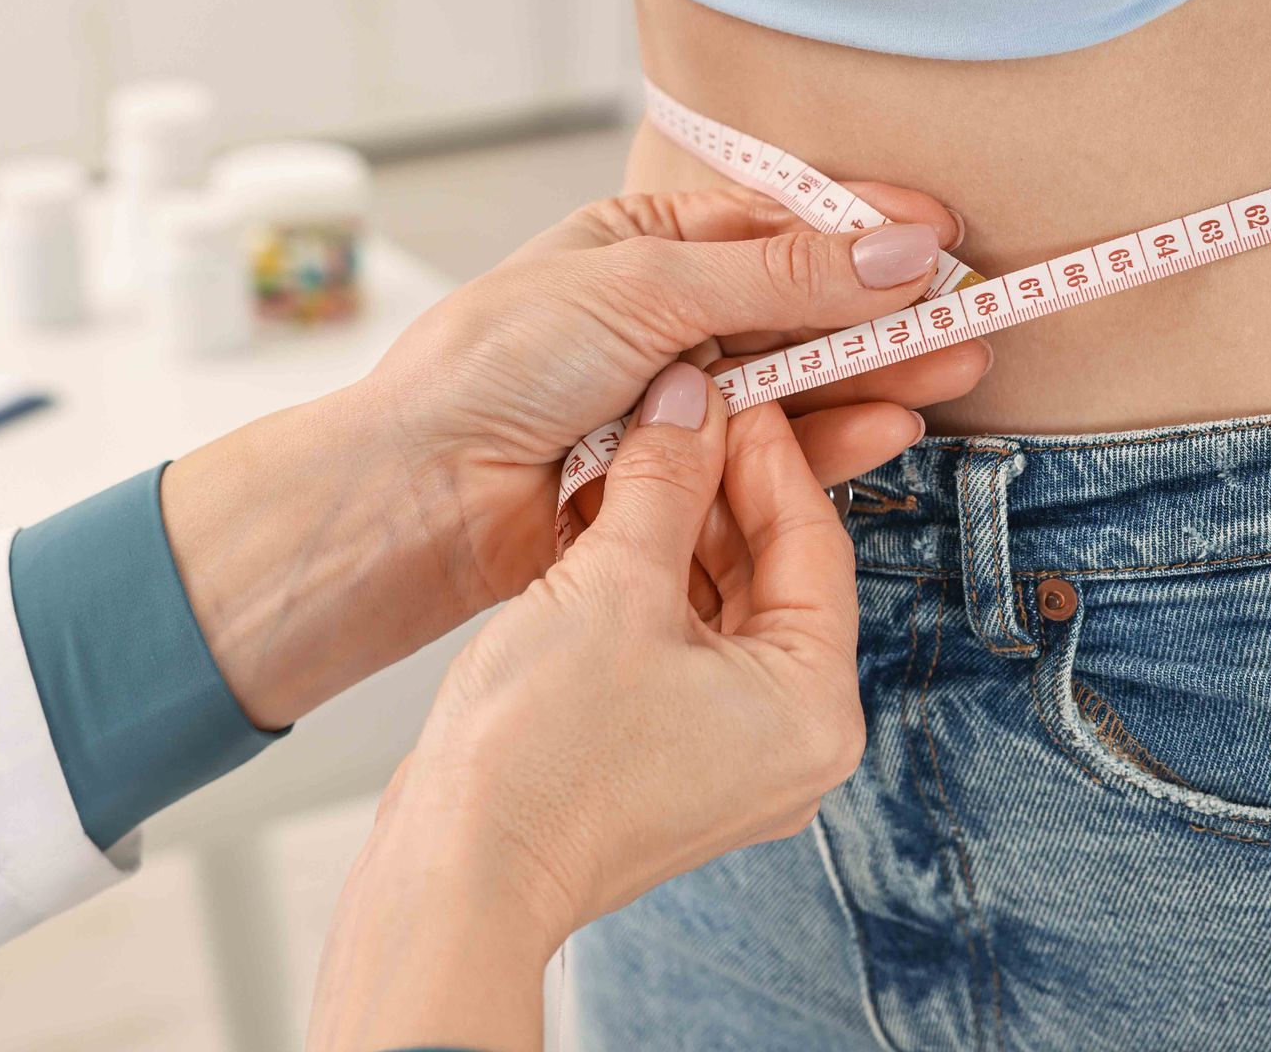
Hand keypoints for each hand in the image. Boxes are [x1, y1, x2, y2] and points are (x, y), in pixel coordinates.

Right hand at [307, 367, 864, 1051]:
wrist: (455, 877)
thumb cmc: (541, 756)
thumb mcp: (614, 585)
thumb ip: (667, 480)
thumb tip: (694, 399)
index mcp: (815, 709)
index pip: (815, 545)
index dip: (766, 453)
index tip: (726, 392)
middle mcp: (791, 741)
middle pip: (773, 575)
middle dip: (716, 489)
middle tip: (674, 414)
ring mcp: (730, 756)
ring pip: (722, 606)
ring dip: (676, 530)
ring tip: (631, 455)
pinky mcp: (670, 759)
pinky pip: (682, 646)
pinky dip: (650, 585)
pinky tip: (605, 522)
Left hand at [361, 183, 980, 626]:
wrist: (420, 489)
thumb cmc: (496, 364)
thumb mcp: (648, 291)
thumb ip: (780, 279)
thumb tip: (898, 251)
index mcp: (647, 247)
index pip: (777, 225)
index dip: (862, 230)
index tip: (942, 236)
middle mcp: (666, 321)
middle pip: (800, 309)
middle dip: (885, 313)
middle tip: (973, 316)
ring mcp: (676, 404)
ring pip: (795, 385)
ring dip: (873, 377)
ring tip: (956, 370)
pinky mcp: (681, 480)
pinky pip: (772, 456)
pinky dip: (830, 442)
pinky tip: (888, 427)